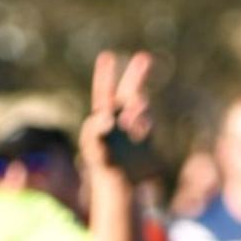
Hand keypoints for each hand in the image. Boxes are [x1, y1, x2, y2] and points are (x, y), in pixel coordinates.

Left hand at [76, 52, 153, 178]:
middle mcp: (119, 119)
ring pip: (140, 106)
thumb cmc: (102, 164)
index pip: (103, 92)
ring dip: (138, 106)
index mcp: (102, 118)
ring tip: (132, 114)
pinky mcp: (147, 137)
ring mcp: (135, 127)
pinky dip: (145, 121)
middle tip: (144, 57)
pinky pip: (148, 122)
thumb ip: (95, 130)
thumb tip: (107, 116)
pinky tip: (139, 129)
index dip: (104, 75)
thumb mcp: (93, 147)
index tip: (106, 57)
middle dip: (135, 75)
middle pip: (128, 91)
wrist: (120, 183)